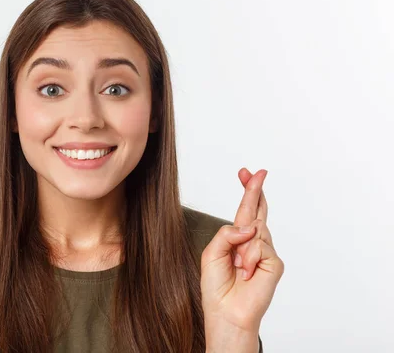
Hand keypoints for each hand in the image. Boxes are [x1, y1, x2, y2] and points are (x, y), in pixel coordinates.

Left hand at [201, 168, 283, 336]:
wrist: (226, 313)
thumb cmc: (217, 287)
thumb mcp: (212, 253)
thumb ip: (227, 233)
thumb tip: (250, 226)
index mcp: (237, 240)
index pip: (245, 211)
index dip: (247, 191)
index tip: (246, 173)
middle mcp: (254, 243)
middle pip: (257, 211)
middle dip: (255, 190)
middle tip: (256, 172)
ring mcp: (266, 253)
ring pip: (255, 229)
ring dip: (241, 247)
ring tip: (238, 267)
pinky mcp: (275, 263)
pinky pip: (260, 246)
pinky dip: (249, 257)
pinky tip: (247, 272)